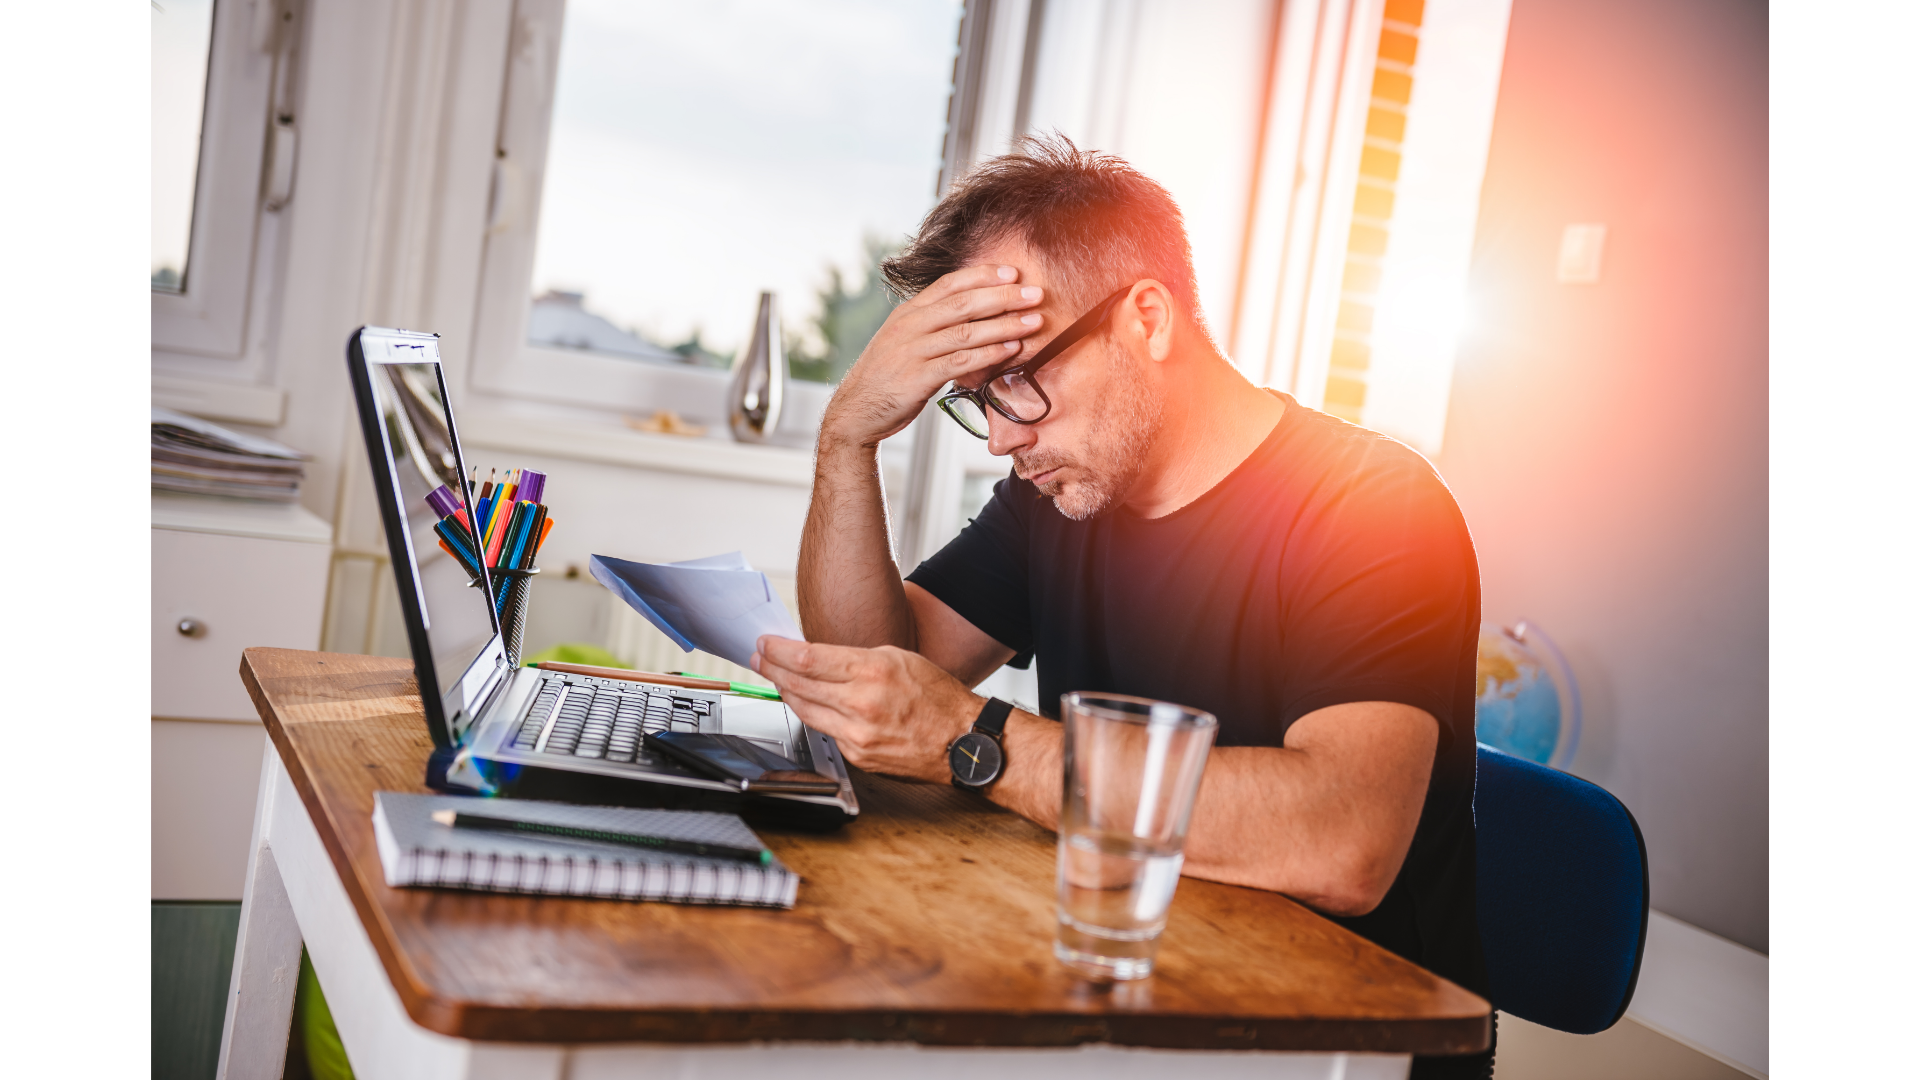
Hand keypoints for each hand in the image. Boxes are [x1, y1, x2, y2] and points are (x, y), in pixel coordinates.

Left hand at [752, 635, 980, 782]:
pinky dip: (813, 715)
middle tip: (758, 658)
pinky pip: (826, 731)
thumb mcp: (899, 659)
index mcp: (872, 672)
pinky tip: (806, 704)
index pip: (809, 659)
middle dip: (772, 668)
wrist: (963, 742)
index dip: (779, 651)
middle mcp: (861, 705)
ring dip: (784, 692)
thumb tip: (819, 659)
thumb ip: (856, 659)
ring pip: (805, 710)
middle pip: (799, 684)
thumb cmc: (938, 698)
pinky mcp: (858, 757)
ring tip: (774, 678)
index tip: (765, 644)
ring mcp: (857, 735)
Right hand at [821, 264, 1044, 449]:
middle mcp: (910, 326)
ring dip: (1004, 325)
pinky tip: (1011, 350)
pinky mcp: (917, 378)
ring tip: (1033, 321)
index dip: (983, 275)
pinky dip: (989, 354)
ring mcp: (912, 351)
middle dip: (1003, 297)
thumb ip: (934, 327)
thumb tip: (974, 318)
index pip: (949, 283)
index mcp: (908, 312)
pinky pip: (960, 361)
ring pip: (966, 331)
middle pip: (963, 303)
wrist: (855, 412)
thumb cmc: (887, 377)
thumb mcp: (905, 342)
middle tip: (1035, 294)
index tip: (1013, 272)